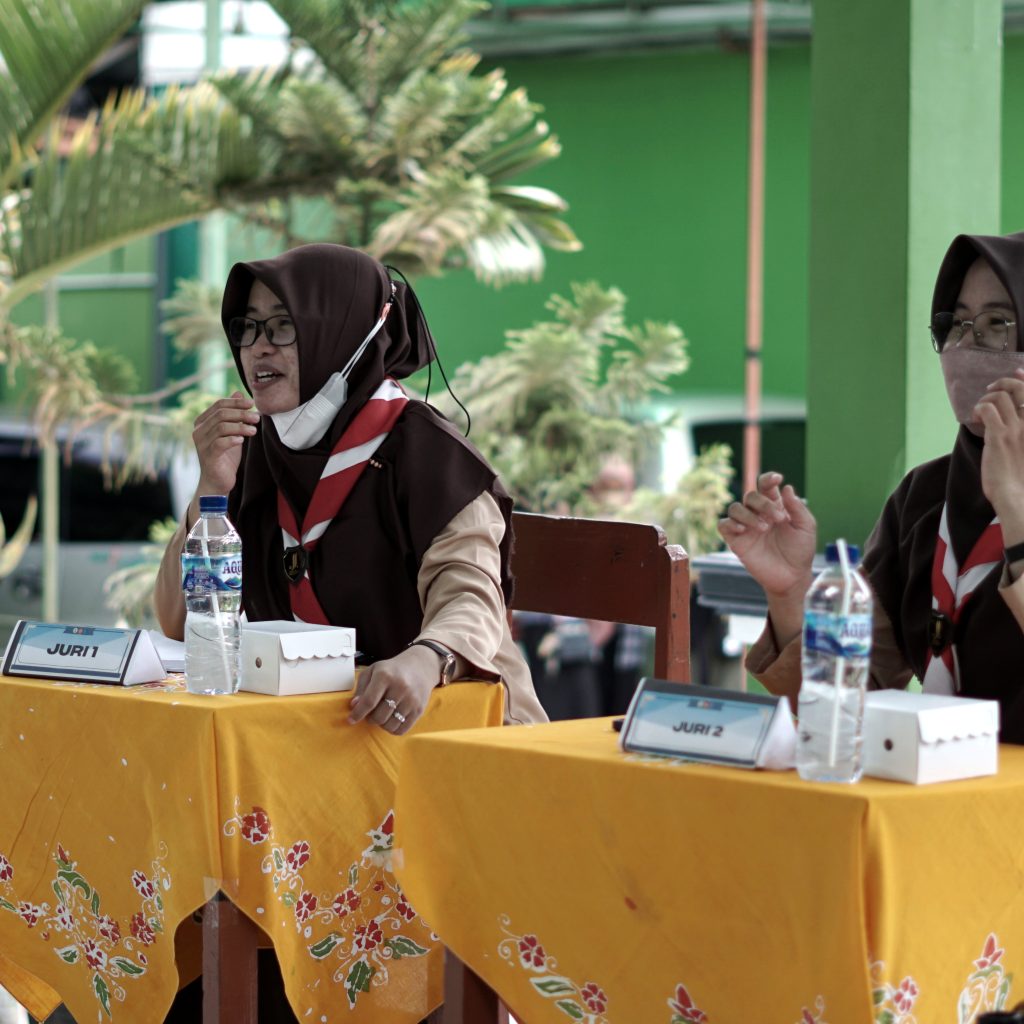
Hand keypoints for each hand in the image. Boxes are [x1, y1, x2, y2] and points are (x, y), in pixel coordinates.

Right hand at [191, 392, 259, 495]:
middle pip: (221, 414)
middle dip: (241, 414)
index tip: (252, 404)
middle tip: (257, 417)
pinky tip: (242, 441)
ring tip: (254, 430)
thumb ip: (234, 415)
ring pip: (221, 427)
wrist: (218, 482)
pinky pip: (220, 443)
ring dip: (241, 426)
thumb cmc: (225, 457)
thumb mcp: (232, 433)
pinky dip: (233, 439)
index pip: (219, 405)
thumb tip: (239, 393)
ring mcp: (201, 444)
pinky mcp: (208, 456)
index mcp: (202, 422)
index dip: (236, 402)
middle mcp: (198, 431)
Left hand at [348, 645, 439, 734]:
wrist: (420, 666)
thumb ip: (361, 688)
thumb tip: (354, 706)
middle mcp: (400, 687)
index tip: (351, 720)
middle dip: (370, 718)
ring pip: (390, 725)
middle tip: (370, 713)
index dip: (358, 713)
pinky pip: (402, 729)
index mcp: (385, 676)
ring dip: (381, 724)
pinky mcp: (419, 709)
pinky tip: (391, 719)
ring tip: (382, 715)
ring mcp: (411, 699)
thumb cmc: (392, 670)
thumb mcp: (373, 671)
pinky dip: (393, 729)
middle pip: (378, 716)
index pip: (369, 701)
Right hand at [717, 472, 816, 599]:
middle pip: (751, 496)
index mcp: (774, 506)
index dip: (768, 478)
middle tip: (779, 519)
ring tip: (764, 529)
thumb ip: (797, 508)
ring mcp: (746, 526)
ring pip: (735, 508)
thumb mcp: (806, 527)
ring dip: (748, 515)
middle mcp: (758, 513)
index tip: (777, 479)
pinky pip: (723, 525)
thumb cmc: (800, 551)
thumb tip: (786, 487)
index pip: (765, 486)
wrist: (792, 576)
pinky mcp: (736, 540)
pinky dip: (730, 524)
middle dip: (764, 503)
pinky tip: (743, 530)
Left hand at [976, 368, 1023, 520]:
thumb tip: (1009, 419)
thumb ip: (1022, 431)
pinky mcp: (999, 437)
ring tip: (980, 413)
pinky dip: (978, 409)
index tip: (1016, 372)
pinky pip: (986, 409)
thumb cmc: (1021, 478)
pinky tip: (976, 420)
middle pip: (1019, 388)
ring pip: (999, 396)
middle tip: (990, 390)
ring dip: (985, 399)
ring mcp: (1017, 429)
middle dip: (1003, 383)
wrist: (1018, 497)